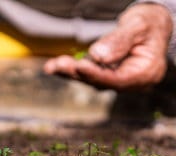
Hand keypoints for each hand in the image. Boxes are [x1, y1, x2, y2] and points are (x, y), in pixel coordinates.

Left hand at [44, 4, 172, 89]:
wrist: (152, 28)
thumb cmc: (149, 24)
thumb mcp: (139, 26)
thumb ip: (120, 41)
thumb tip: (97, 55)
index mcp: (145, 74)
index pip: (118, 79)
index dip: (97, 74)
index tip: (80, 66)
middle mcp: (130, 83)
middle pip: (100, 82)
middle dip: (77, 73)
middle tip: (56, 65)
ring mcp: (118, 81)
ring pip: (91, 80)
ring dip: (70, 72)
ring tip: (52, 66)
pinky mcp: (107, 77)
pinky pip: (88, 75)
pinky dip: (72, 69)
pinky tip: (56, 66)